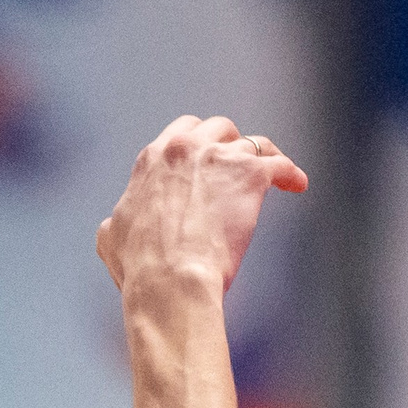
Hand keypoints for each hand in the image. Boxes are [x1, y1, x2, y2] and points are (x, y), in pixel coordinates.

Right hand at [95, 115, 307, 298]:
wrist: (170, 279)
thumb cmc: (139, 265)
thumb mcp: (110, 236)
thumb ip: (118, 218)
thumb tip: (116, 222)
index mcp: (154, 158)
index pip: (180, 134)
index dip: (196, 145)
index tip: (203, 160)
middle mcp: (186, 147)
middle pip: (218, 127)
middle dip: (228, 142)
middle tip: (236, 163)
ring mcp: (221, 157)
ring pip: (252, 142)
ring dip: (262, 154)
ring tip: (272, 170)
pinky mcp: (251, 175)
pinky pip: (280, 165)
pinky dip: (290, 174)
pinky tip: (297, 184)